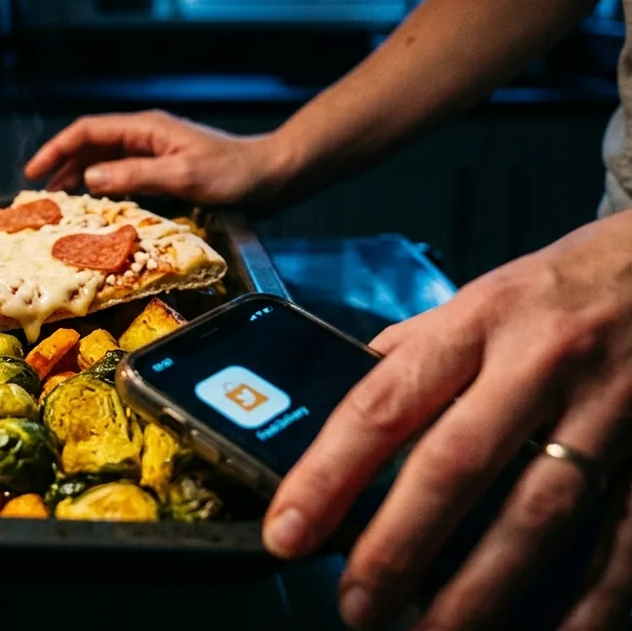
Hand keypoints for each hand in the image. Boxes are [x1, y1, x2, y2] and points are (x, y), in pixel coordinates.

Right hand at [23, 110, 290, 204]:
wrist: (273, 175)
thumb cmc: (233, 173)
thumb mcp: (182, 176)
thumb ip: (134, 175)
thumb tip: (90, 178)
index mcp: (146, 128)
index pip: (88, 131)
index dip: (56, 149)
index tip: (34, 172)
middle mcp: (146, 136)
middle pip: (92, 144)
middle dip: (62, 164)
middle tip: (40, 192)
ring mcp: (156, 151)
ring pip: (106, 160)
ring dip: (80, 176)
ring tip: (60, 200)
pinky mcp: (166, 168)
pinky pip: (124, 174)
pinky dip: (104, 186)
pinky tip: (98, 203)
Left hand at [262, 212, 631, 628]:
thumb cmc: (564, 288)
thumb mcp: (480, 297)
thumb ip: (416, 353)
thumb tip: (343, 404)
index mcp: (475, 323)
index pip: (384, 402)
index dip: (329, 472)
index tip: (288, 530)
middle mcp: (536, 364)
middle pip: (455, 465)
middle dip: (398, 545)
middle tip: (357, 605)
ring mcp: (606, 410)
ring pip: (537, 512)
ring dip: (482, 588)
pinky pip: (621, 539)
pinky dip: (589, 600)